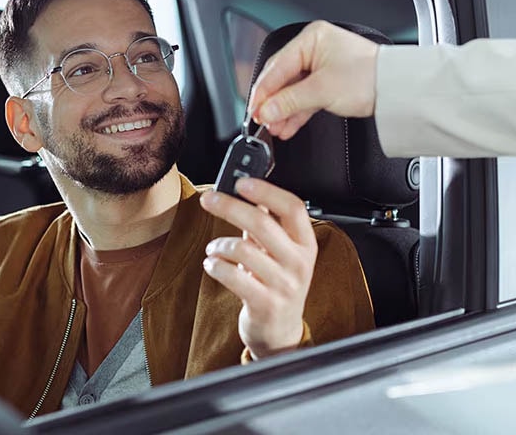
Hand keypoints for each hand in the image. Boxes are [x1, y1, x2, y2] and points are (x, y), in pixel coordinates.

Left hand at [199, 178, 317, 358]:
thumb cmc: (276, 284)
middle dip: (230, 207)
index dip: (267, 191)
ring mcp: (284, 285)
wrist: (280, 331)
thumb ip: (267, 223)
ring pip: (243, 250)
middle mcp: (299, 263)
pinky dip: (215, 266)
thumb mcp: (280, 252)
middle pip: (263, 223)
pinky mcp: (265, 304)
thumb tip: (248, 189)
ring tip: (214, 249)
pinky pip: (233, 276)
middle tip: (209, 199)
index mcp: (306, 244)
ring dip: (219, 245)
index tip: (242, 182)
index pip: (293, 207)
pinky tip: (213, 265)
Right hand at [248, 21, 379, 139]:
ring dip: (284, 110)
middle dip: (273, 102)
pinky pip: (307, 96)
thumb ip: (290, 101)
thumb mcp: (322, 90)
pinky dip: (297, 111)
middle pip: (283, 78)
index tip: (254, 110)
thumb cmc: (368, 78)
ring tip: (275, 128)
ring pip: (295, 90)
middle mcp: (316, 48)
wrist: (397, 90)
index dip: (263, 91)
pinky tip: (287, 125)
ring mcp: (323, 65)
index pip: (277, 66)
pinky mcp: (331, 82)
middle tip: (262, 120)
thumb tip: (266, 111)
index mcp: (312, 38)